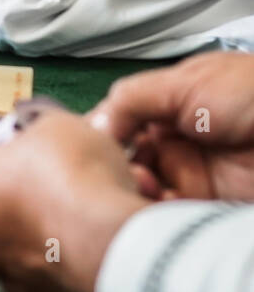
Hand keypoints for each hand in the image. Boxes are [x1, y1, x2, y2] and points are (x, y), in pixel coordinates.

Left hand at [0, 111, 148, 291]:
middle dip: (28, 195)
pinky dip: (62, 256)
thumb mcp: (55, 123)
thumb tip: (38, 120)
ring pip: (23, 241)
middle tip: (64, 182)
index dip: (15, 157)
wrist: (108, 235)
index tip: (40, 154)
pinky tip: (86, 239)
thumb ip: (37, 122)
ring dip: (46, 227)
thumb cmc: (74, 177)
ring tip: (82, 211)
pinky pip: (47, 268)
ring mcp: (3, 270)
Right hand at [90, 51, 253, 202]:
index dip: (100, 132)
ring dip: (131, 185)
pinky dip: (153, 208)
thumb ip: (130, 98)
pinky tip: (154, 197)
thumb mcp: (184, 81)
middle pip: (123, 155)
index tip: (88, 141)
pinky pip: (165, 210)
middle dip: (113, 162)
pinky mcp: (202, 203)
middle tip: (118, 164)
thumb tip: (92, 125)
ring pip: (140, 184)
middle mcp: (173, 138)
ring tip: (138, 182)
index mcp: (166, 103)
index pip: (117, 119)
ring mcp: (188, 171)